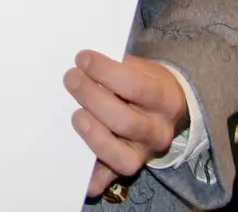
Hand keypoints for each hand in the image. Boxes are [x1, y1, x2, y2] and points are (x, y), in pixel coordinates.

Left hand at [63, 50, 188, 197]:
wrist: (166, 108)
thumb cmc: (145, 83)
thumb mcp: (142, 68)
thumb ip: (117, 67)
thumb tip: (82, 63)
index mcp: (165, 100)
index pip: (136, 87)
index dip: (105, 72)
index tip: (82, 58)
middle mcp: (158, 131)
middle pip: (124, 121)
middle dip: (91, 98)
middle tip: (70, 79)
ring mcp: (143, 154)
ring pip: (119, 154)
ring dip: (92, 134)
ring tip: (75, 115)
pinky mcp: (127, 168)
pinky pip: (109, 178)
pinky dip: (92, 179)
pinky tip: (76, 171)